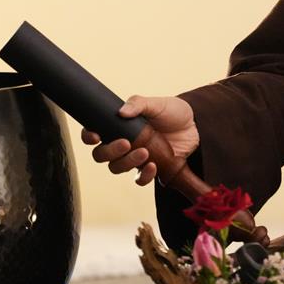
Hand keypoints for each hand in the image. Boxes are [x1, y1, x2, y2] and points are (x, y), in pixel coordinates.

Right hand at [81, 94, 199, 185]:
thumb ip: (139, 104)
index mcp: (118, 126)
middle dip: (109, 151)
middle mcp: (121, 143)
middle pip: (100, 155)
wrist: (195, 126)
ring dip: (127, 162)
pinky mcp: (148, 168)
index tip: (96, 136)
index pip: (93, 133)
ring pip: (116, 168)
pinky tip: (153, 165)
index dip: (89, 137)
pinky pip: (138, 179)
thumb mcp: (156, 104)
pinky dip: (143, 176)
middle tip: (126, 143)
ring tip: (145, 152)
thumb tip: (121, 112)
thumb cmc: (171, 112)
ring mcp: (133, 157)